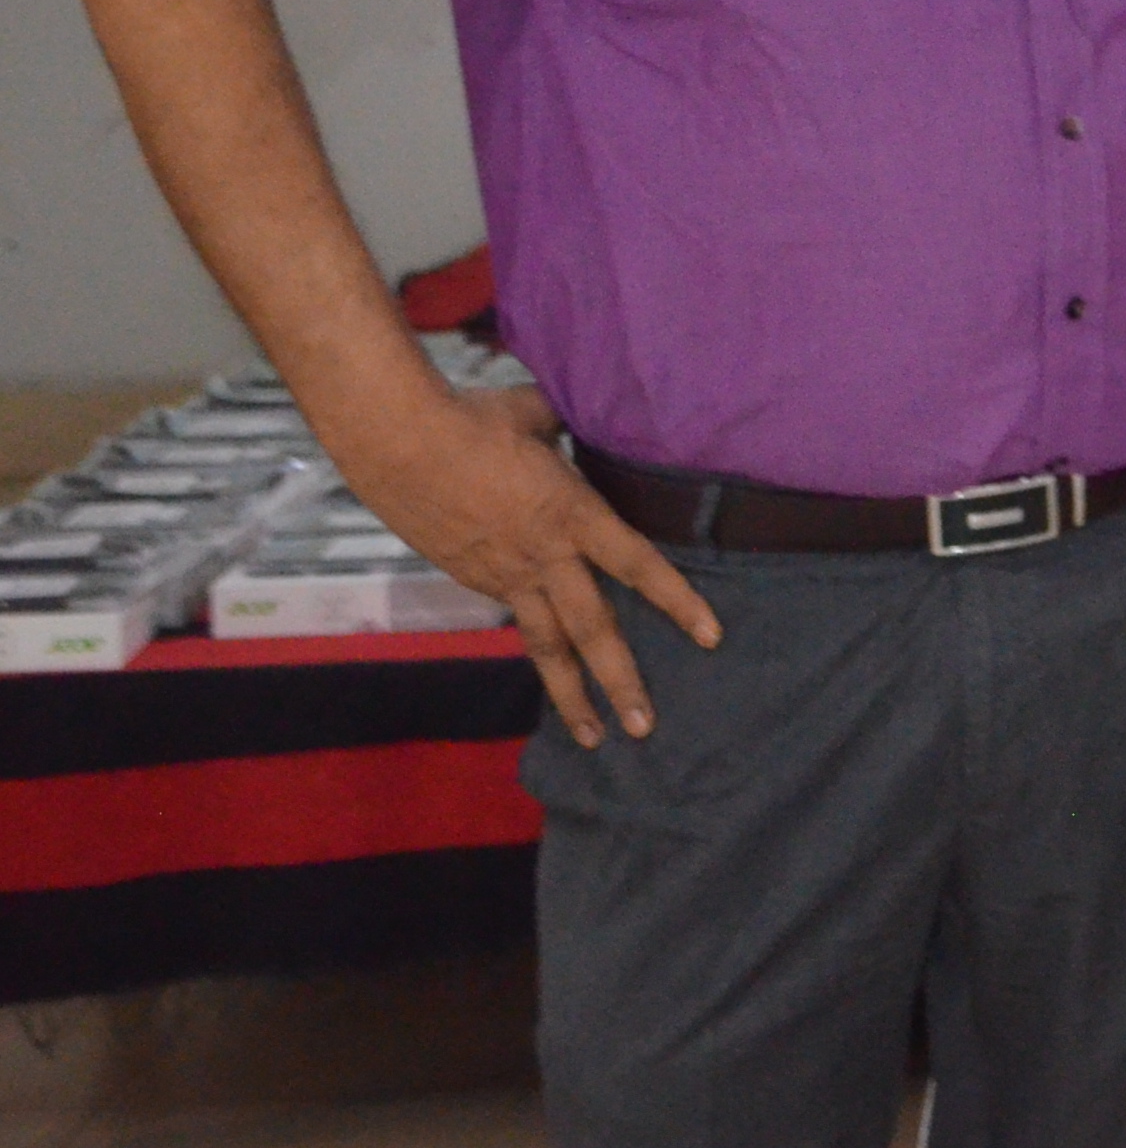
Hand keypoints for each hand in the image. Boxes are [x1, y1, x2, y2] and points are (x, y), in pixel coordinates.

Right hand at [347, 381, 720, 749]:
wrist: (394, 441)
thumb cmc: (470, 419)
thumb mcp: (536, 417)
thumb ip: (565, 426)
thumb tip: (578, 412)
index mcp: (573, 514)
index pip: (638, 565)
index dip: (678, 601)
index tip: (710, 636)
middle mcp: (544, 556)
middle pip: (593, 629)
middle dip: (622, 680)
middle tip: (646, 726)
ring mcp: (504, 574)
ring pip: (547, 646)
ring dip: (572, 695)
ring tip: (597, 736)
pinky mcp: (471, 580)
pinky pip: (516, 620)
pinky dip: (537, 647)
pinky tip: (553, 670)